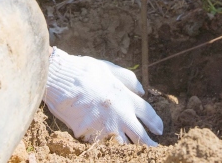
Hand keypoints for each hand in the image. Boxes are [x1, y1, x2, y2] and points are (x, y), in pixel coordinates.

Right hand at [44, 48, 162, 144]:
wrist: (62, 80)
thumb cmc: (84, 71)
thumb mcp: (109, 68)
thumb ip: (128, 78)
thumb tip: (142, 90)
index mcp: (125, 97)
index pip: (148, 113)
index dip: (156, 123)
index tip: (160, 130)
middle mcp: (120, 114)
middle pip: (140, 135)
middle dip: (149, 144)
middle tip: (154, 149)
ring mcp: (106, 127)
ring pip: (124, 144)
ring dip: (129, 148)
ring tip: (134, 152)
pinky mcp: (91, 136)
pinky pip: (102, 144)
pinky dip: (107, 146)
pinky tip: (109, 147)